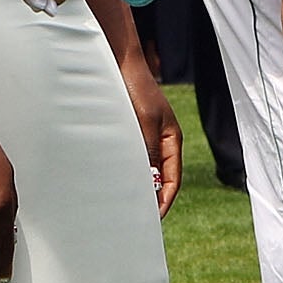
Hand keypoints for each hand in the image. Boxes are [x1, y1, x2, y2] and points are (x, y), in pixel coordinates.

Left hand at [121, 51, 182, 215]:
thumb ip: (148, 151)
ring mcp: (143, 136)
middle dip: (150, 198)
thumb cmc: (136, 90)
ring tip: (122, 204)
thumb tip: (150, 183)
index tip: (154, 218)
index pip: (172, 179)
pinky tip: (110, 181)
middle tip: (136, 218)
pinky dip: (123, 171)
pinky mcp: (127, 131)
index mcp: (171, 140)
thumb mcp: (145, 122)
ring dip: (135, 186)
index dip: (165, 200)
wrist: (119, 63)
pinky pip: (128, 158)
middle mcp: (159, 141)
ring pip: (142, 169)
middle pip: (158, 177)